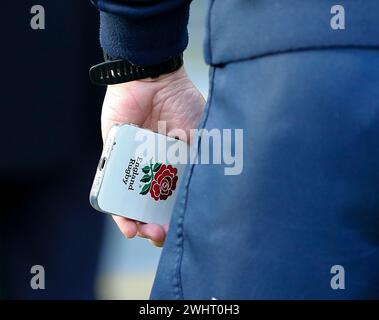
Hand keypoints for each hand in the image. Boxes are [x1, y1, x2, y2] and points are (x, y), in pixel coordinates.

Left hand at [101, 66, 205, 246]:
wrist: (151, 77)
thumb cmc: (180, 102)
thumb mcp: (202, 132)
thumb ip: (206, 157)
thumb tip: (214, 187)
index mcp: (175, 166)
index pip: (175, 199)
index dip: (177, 216)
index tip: (181, 228)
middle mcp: (154, 170)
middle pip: (152, 206)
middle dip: (156, 225)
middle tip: (159, 233)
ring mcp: (133, 166)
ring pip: (131, 203)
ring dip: (136, 223)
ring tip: (141, 233)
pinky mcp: (113, 159)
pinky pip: (111, 188)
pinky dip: (115, 207)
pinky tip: (126, 224)